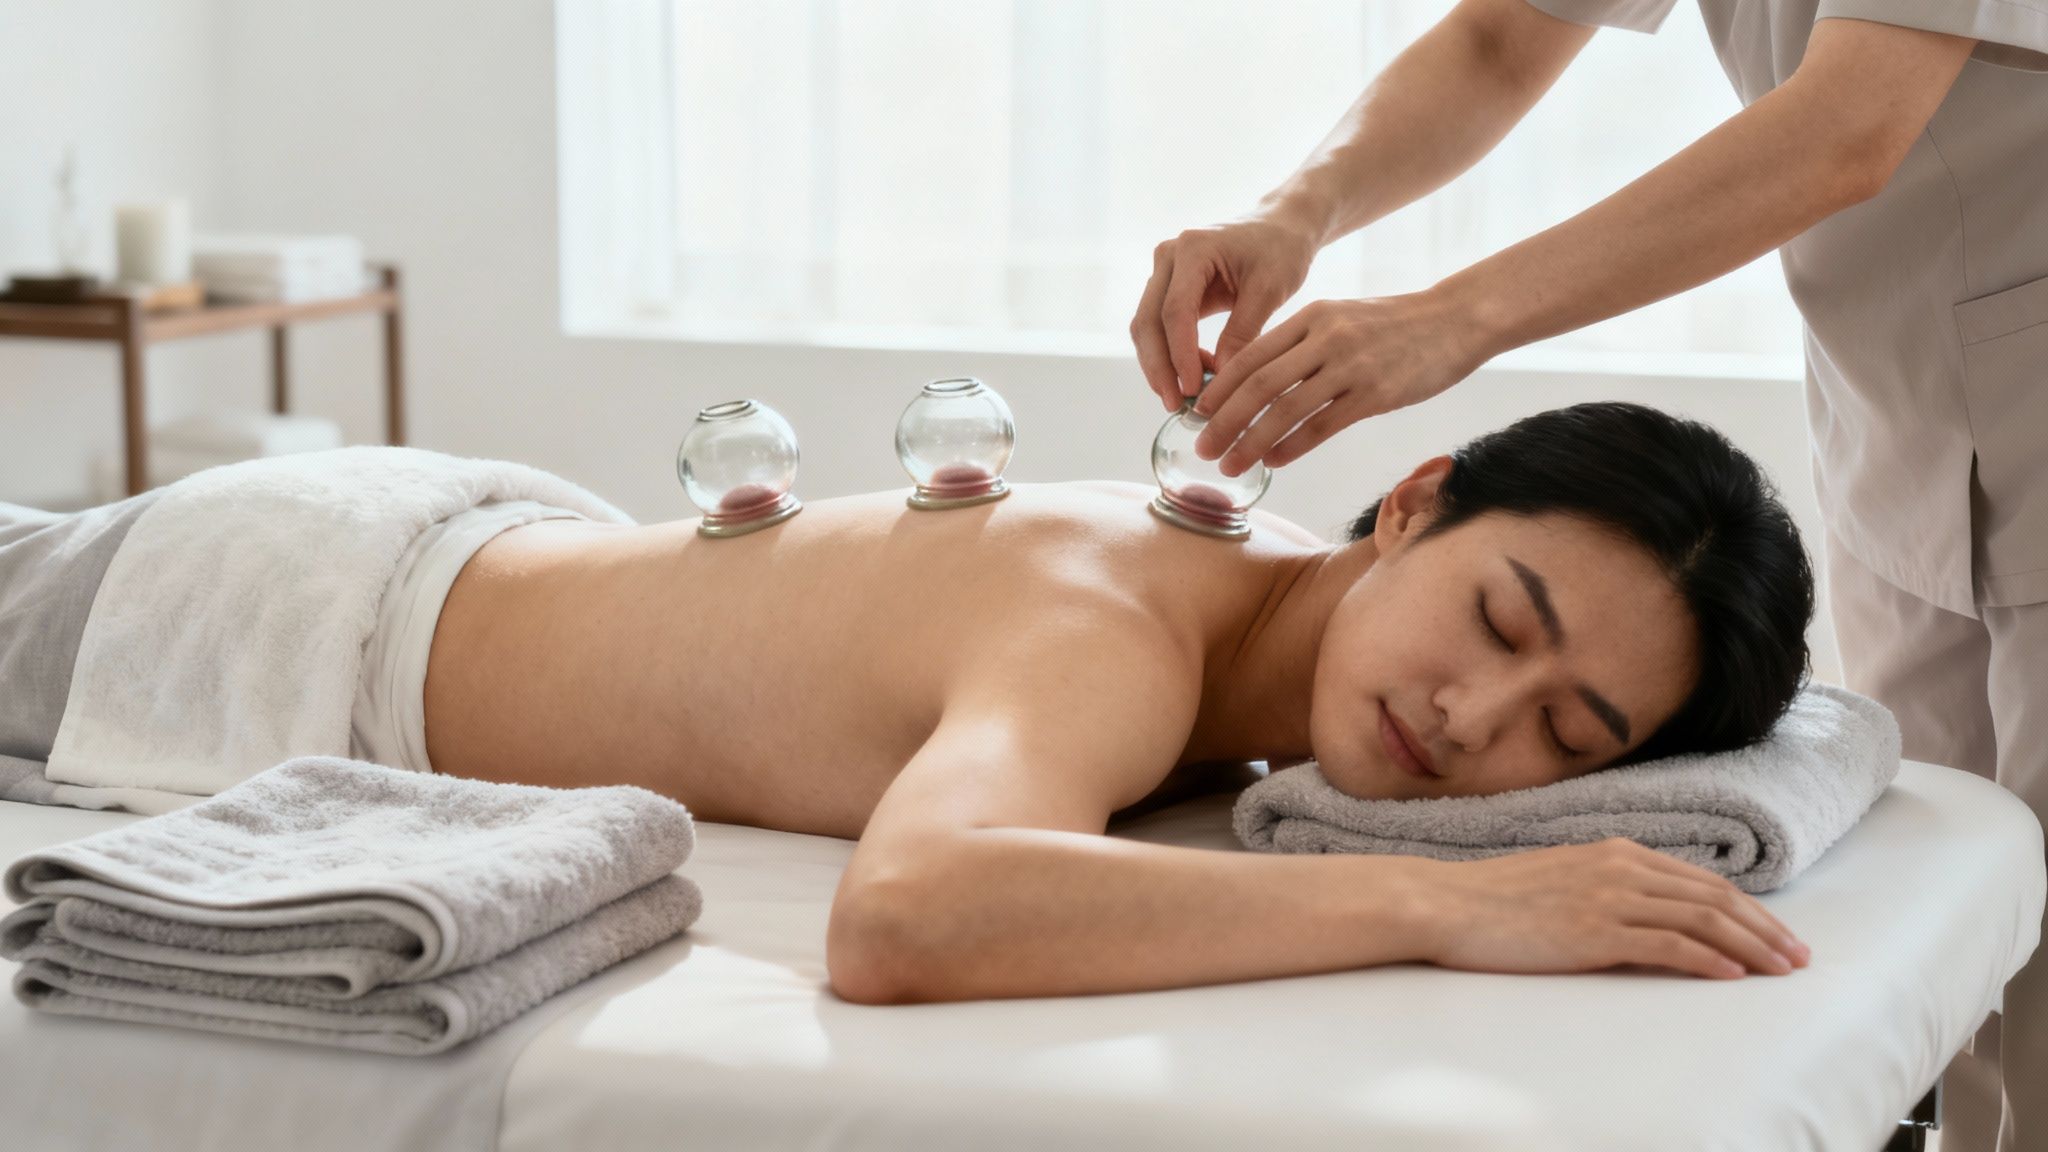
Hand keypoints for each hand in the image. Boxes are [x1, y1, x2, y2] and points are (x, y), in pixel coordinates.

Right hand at [1129, 212, 1321, 411]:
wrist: (1280, 227)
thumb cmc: (1280, 250)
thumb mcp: (1269, 290)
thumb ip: (1243, 332)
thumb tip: (1220, 379)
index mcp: (1192, 250)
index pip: (1175, 311)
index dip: (1180, 355)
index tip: (1192, 389)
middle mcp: (1168, 257)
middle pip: (1149, 321)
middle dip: (1159, 367)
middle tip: (1176, 403)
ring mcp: (1164, 271)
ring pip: (1147, 327)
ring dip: (1160, 365)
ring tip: (1184, 397)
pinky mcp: (1169, 287)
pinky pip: (1160, 327)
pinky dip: (1171, 354)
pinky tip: (1194, 376)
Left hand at [1190, 289, 1486, 475]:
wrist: (1455, 320)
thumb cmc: (1394, 324)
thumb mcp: (1341, 318)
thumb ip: (1302, 343)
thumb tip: (1260, 380)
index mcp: (1312, 317)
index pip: (1252, 354)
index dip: (1221, 387)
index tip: (1197, 412)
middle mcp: (1326, 338)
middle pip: (1259, 384)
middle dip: (1224, 420)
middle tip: (1202, 448)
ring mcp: (1351, 366)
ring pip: (1286, 409)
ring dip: (1250, 441)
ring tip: (1230, 465)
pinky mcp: (1375, 393)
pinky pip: (1322, 425)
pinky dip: (1292, 446)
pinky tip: (1274, 461)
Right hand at [1417, 838, 1811, 979]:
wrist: (1445, 902)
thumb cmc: (1494, 899)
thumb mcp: (1562, 882)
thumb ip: (1608, 892)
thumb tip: (1646, 921)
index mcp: (1615, 852)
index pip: (1702, 881)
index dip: (1749, 909)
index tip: (1778, 935)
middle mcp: (1621, 867)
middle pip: (1714, 898)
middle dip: (1764, 929)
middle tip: (1799, 958)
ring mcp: (1608, 897)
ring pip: (1702, 920)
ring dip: (1750, 947)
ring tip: (1781, 971)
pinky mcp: (1594, 930)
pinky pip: (1666, 944)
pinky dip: (1706, 960)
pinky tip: (1731, 976)